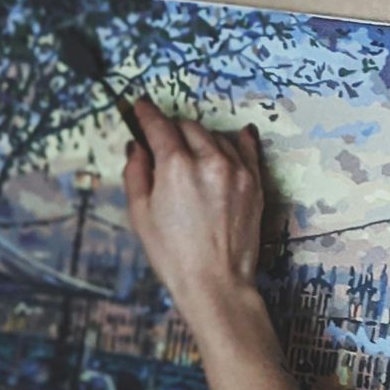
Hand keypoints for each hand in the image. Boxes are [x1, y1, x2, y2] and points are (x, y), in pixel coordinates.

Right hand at [122, 98, 267, 332]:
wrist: (216, 283)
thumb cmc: (174, 256)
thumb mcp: (140, 215)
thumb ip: (136, 173)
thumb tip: (137, 147)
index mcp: (176, 167)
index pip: (159, 126)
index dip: (146, 114)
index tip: (140, 107)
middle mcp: (209, 161)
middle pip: (188, 127)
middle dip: (173, 129)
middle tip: (162, 139)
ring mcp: (236, 170)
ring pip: (215, 136)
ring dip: (200, 138)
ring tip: (191, 153)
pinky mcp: (254, 182)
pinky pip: (245, 147)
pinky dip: (235, 140)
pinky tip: (234, 135)